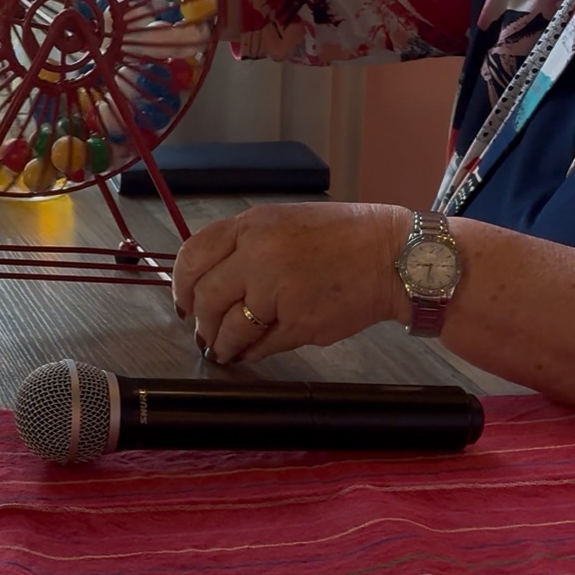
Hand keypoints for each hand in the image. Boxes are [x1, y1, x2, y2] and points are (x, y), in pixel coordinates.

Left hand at [171, 201, 411, 362]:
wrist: (393, 256)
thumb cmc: (342, 236)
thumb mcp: (284, 221)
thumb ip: (245, 244)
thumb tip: (211, 278)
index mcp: (252, 226)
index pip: (193, 256)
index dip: (181, 284)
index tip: (182, 300)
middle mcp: (258, 257)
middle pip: (206, 298)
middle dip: (200, 320)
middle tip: (202, 331)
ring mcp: (278, 293)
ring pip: (230, 329)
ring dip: (221, 343)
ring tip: (222, 348)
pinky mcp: (299, 325)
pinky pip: (261, 346)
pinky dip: (249, 353)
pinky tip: (248, 353)